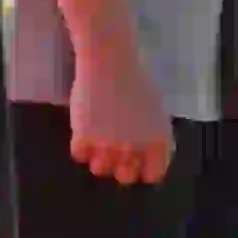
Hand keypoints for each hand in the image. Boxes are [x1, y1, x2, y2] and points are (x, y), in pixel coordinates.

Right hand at [67, 50, 175, 184]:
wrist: (108, 61)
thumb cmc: (135, 78)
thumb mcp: (155, 109)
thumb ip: (153, 136)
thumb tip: (146, 156)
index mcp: (158, 141)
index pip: (153, 174)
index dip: (144, 168)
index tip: (136, 161)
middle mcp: (135, 148)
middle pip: (125, 177)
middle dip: (120, 165)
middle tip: (113, 150)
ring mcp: (108, 146)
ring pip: (99, 169)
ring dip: (98, 157)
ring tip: (97, 137)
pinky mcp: (83, 139)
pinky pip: (79, 155)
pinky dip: (80, 145)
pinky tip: (84, 128)